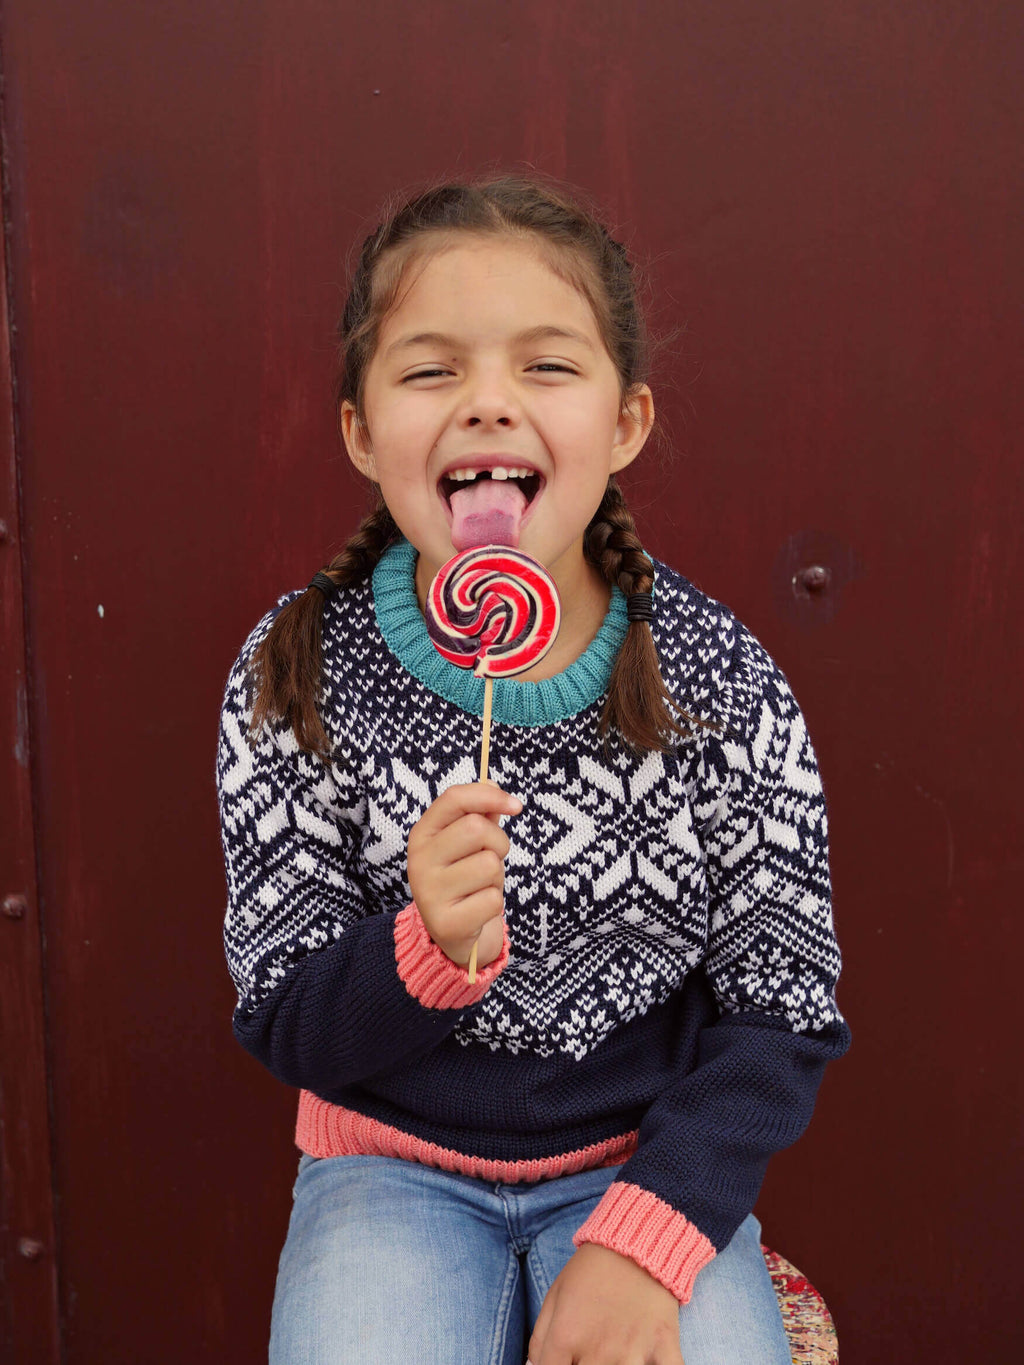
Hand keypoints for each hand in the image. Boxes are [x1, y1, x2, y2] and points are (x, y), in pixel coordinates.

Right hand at [407, 782, 520, 969]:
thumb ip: (478, 813)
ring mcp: (429, 892)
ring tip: (481, 886)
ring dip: (496, 876)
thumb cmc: (464, 878)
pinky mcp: (446, 922)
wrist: (453, 934)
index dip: (490, 795)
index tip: (516, 806)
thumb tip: (491, 783)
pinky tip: (478, 909)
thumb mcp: (466, 843)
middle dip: (499, 842)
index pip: (454, 798)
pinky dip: (494, 903)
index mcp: (422, 834)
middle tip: (492, 858)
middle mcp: (419, 860)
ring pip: (489, 864)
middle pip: (477, 828)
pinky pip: (493, 898)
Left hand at [527, 1243, 683, 1364]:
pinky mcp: (665, 1347)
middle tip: (586, 1353)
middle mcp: (599, 1351)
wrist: (636, 1239)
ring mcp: (634, 1352)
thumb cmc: (592, 1268)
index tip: (563, 1361)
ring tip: (611, 1355)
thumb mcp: (555, 1294)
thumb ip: (540, 1338)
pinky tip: (649, 1363)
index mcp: (567, 1337)